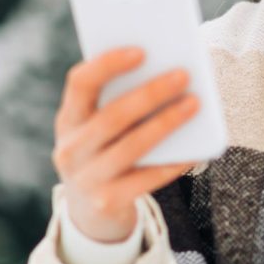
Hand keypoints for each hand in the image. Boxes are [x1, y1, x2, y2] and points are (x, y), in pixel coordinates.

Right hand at [50, 47, 199, 242]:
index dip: (107, 65)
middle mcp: (70, 148)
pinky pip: (147, 179)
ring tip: (194, 104)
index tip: (141, 51)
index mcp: (68, 119)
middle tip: (184, 75)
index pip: (79, 83)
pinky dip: (173, 162)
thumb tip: (168, 70)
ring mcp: (86, 178)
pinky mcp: (107, 202)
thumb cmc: (107, 151)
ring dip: (166, 123)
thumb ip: (121, 101)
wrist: (92, 211)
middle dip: (150, 93)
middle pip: (112, 116)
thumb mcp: (100, 127)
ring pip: (131, 146)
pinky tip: (195, 149)